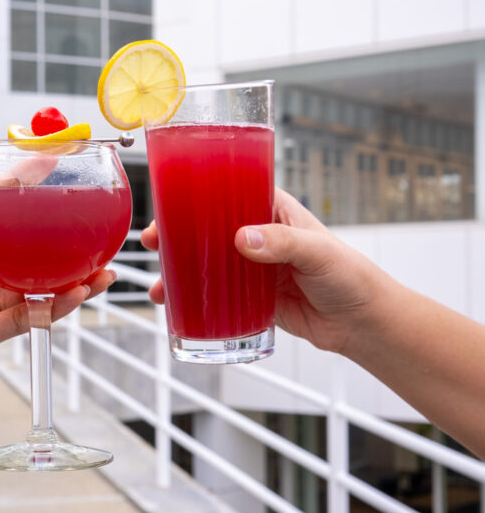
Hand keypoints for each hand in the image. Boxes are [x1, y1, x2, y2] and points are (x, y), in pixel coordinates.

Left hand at [0, 199, 113, 442]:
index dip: (19, 190)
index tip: (48, 166)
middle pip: (24, 251)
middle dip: (58, 239)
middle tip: (92, 225)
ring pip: (34, 288)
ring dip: (68, 280)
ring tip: (100, 270)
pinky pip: (22, 322)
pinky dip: (50, 312)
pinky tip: (72, 299)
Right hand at [141, 188, 393, 356]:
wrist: (361, 323)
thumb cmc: (350, 276)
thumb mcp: (317, 251)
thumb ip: (282, 243)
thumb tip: (243, 239)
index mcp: (273, 210)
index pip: (229, 189)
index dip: (197, 191)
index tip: (169, 198)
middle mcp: (258, 234)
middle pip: (207, 227)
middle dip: (176, 233)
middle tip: (152, 241)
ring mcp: (252, 267)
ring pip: (207, 262)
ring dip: (180, 270)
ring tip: (158, 284)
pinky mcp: (251, 297)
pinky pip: (216, 295)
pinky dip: (194, 300)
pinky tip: (176, 307)